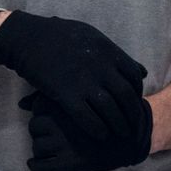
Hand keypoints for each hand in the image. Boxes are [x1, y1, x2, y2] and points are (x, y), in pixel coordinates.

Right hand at [0, 10, 156, 170]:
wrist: (29, 37)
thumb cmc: (60, 35)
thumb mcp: (93, 37)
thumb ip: (118, 56)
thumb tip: (142, 71)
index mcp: (108, 52)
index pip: (134, 77)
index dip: (138, 93)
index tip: (136, 102)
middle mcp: (100, 67)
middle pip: (126, 96)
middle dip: (133, 114)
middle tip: (135, 126)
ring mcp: (83, 81)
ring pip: (110, 109)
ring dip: (119, 125)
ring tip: (122, 135)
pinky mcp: (66, 94)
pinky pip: (87, 117)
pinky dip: (97, 128)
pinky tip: (101, 135)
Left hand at [22, 88, 155, 170]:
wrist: (132, 135)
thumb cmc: (108, 113)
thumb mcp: (84, 97)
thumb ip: (53, 96)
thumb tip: (21, 103)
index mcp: (65, 101)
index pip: (37, 107)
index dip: (44, 113)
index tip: (56, 118)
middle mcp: (61, 121)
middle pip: (35, 126)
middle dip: (42, 132)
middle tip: (57, 135)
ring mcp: (65, 142)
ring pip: (38, 146)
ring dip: (42, 149)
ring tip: (55, 149)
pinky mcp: (70, 161)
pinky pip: (42, 167)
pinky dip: (37, 166)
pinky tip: (39, 164)